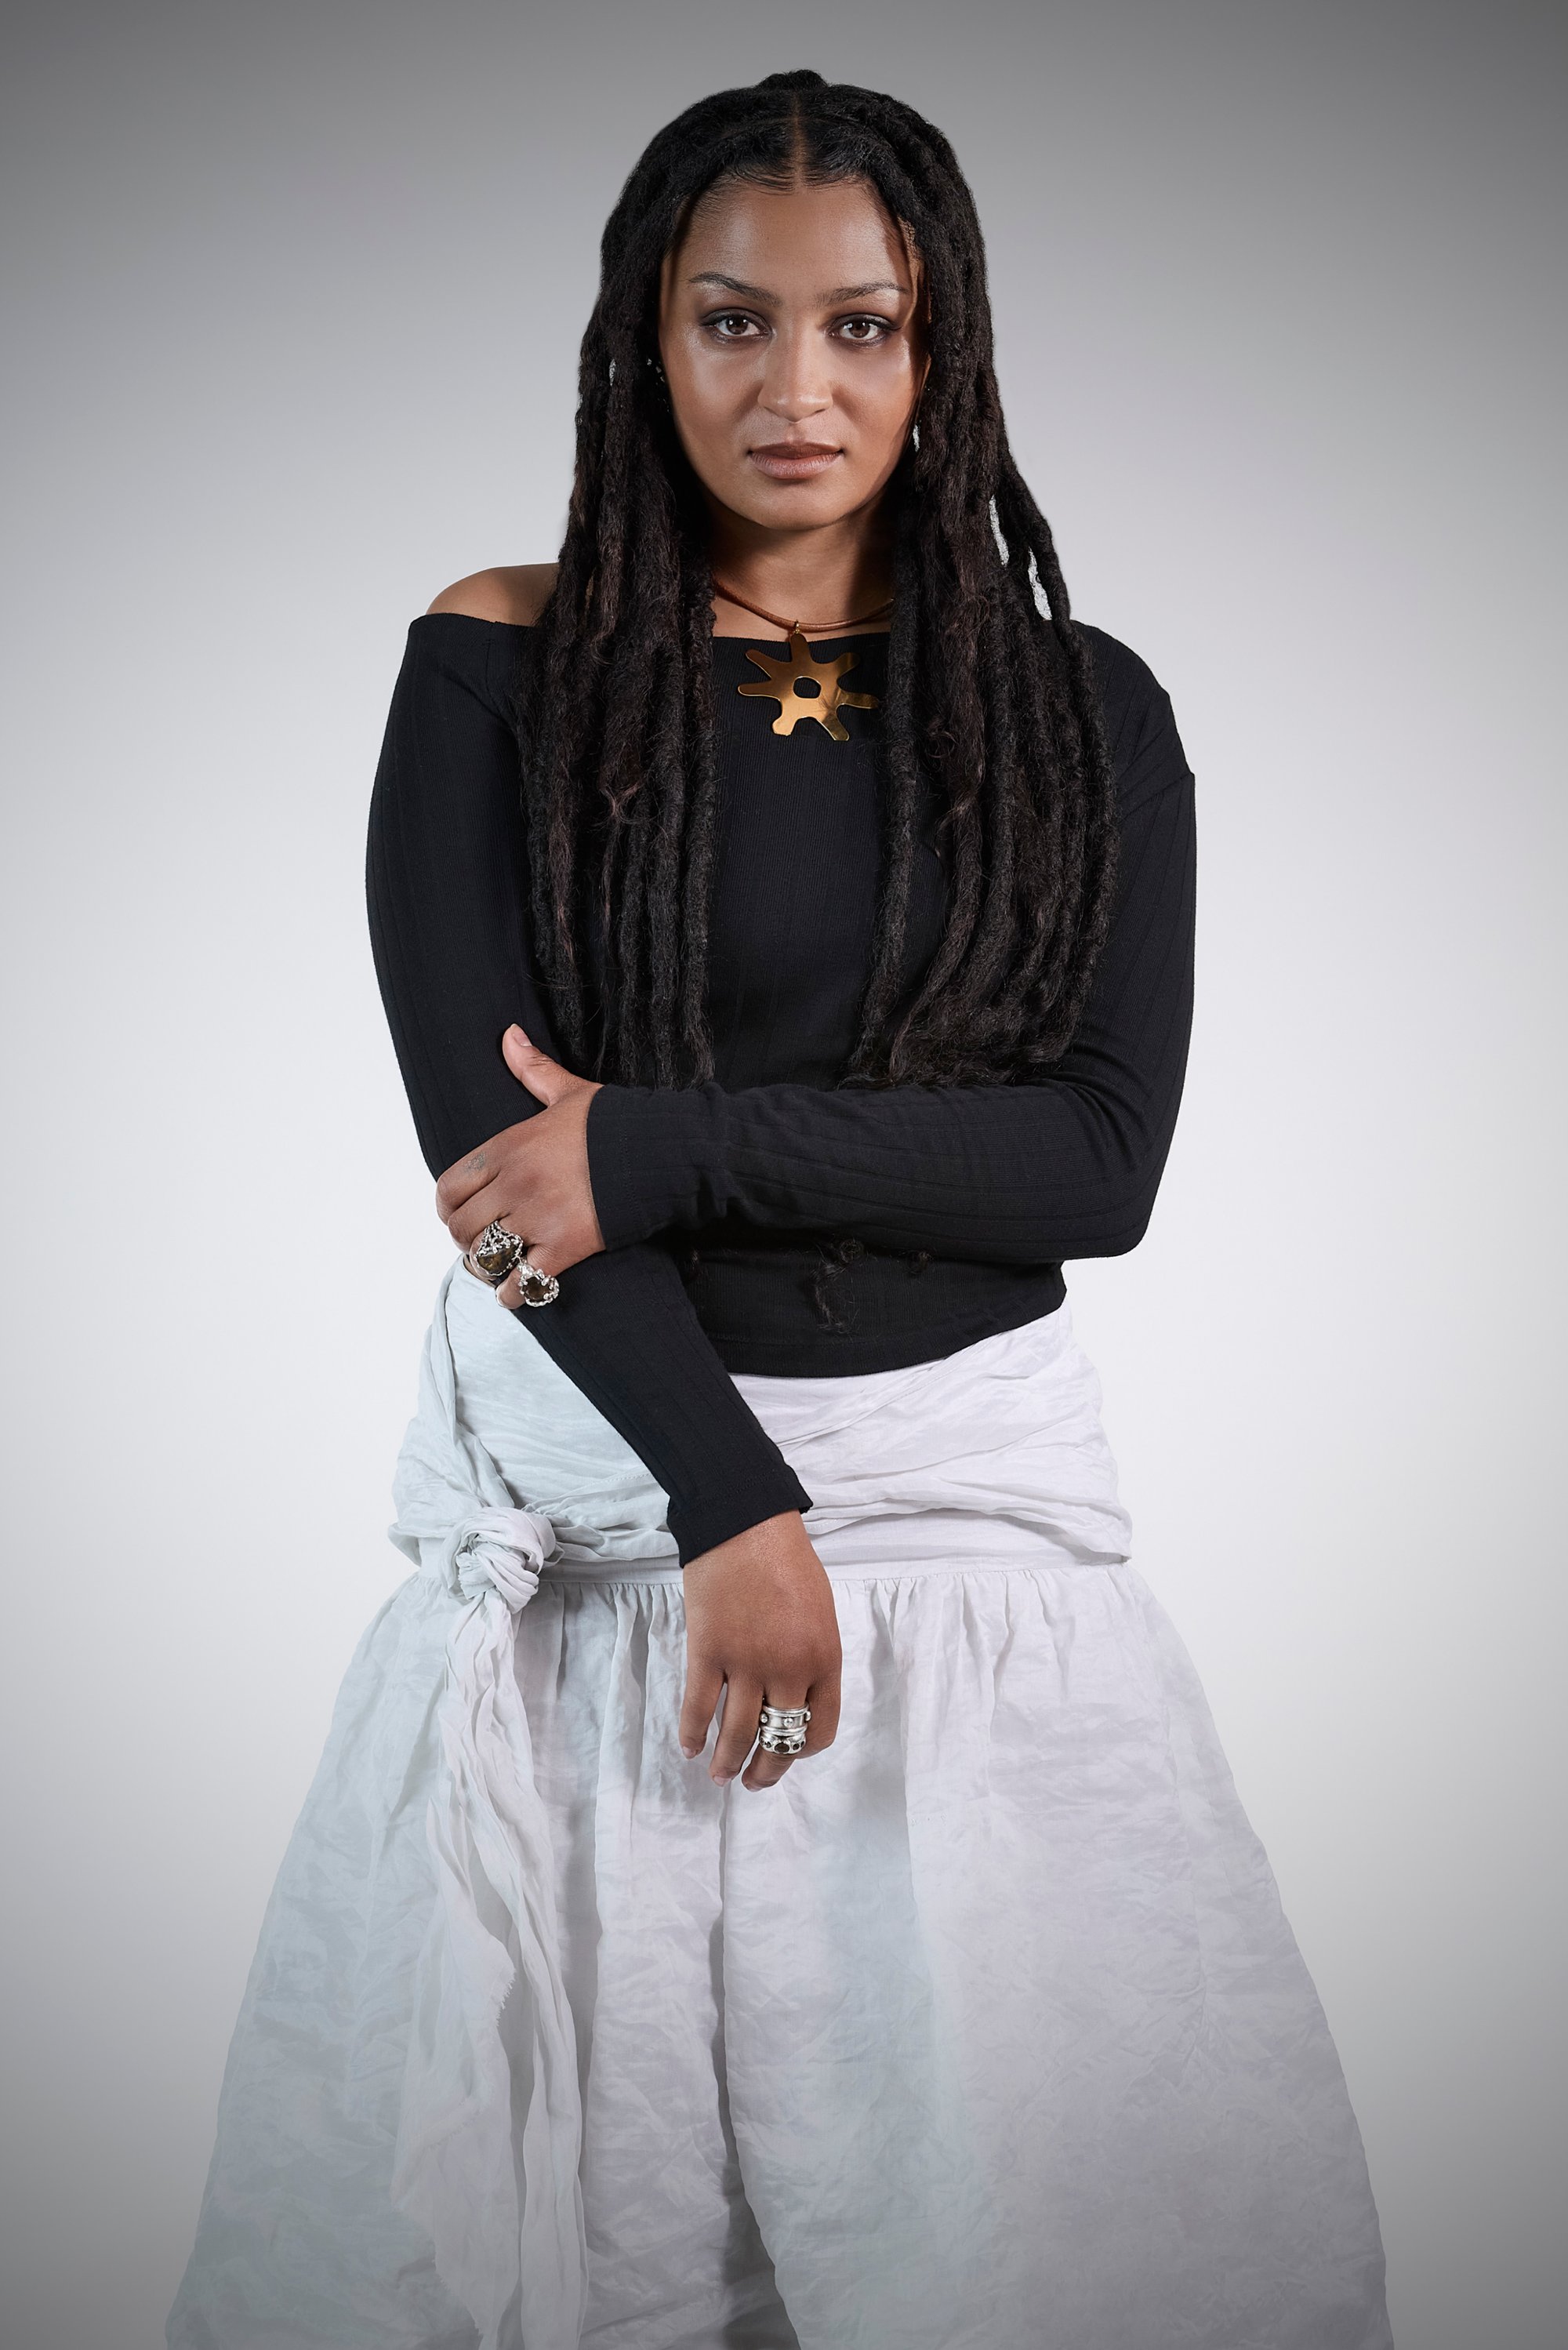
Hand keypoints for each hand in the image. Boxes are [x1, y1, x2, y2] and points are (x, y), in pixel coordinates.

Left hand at [436, 1026, 605, 1305]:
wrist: (664, 1152)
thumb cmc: (616, 1123)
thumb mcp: (569, 1093)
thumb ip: (533, 1070)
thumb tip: (508, 1035)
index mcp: (508, 1148)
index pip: (448, 1187)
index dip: (448, 1206)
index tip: (460, 1212)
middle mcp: (515, 1184)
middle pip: (461, 1228)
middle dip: (466, 1238)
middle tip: (483, 1239)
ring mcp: (538, 1218)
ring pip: (483, 1257)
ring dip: (486, 1266)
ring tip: (499, 1263)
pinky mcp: (565, 1248)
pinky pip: (520, 1283)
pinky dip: (513, 1292)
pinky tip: (517, 1289)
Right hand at [679, 1512, 841, 1791]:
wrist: (744, 1523)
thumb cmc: (786, 1560)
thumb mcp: (819, 1612)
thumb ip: (813, 1656)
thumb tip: (796, 1694)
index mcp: (824, 1659)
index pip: (821, 1728)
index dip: (803, 1749)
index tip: (790, 1752)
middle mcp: (789, 1670)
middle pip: (780, 1740)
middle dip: (767, 1771)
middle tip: (754, 1783)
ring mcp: (746, 1664)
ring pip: (738, 1735)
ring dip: (728, 1763)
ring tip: (720, 1775)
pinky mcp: (708, 1652)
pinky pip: (699, 1708)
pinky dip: (692, 1734)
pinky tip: (689, 1748)